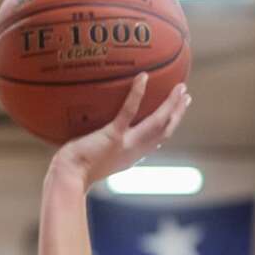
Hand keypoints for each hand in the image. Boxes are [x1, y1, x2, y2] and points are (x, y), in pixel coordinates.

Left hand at [51, 73, 191, 189]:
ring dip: (171, 104)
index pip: (156, 141)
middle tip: (186, 95)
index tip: (177, 114)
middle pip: (164, 131)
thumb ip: (100, 148)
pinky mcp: (113, 135)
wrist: (68, 177)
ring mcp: (125, 143)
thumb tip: (94, 133)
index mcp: (130, 157)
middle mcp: (133, 152)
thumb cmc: (74, 169)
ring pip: (157, 122)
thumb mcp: (94, 160)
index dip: (169, 127)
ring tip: (180, 87)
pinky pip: (129, 111)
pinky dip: (137, 93)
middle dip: (177, 113)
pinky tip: (142, 77)